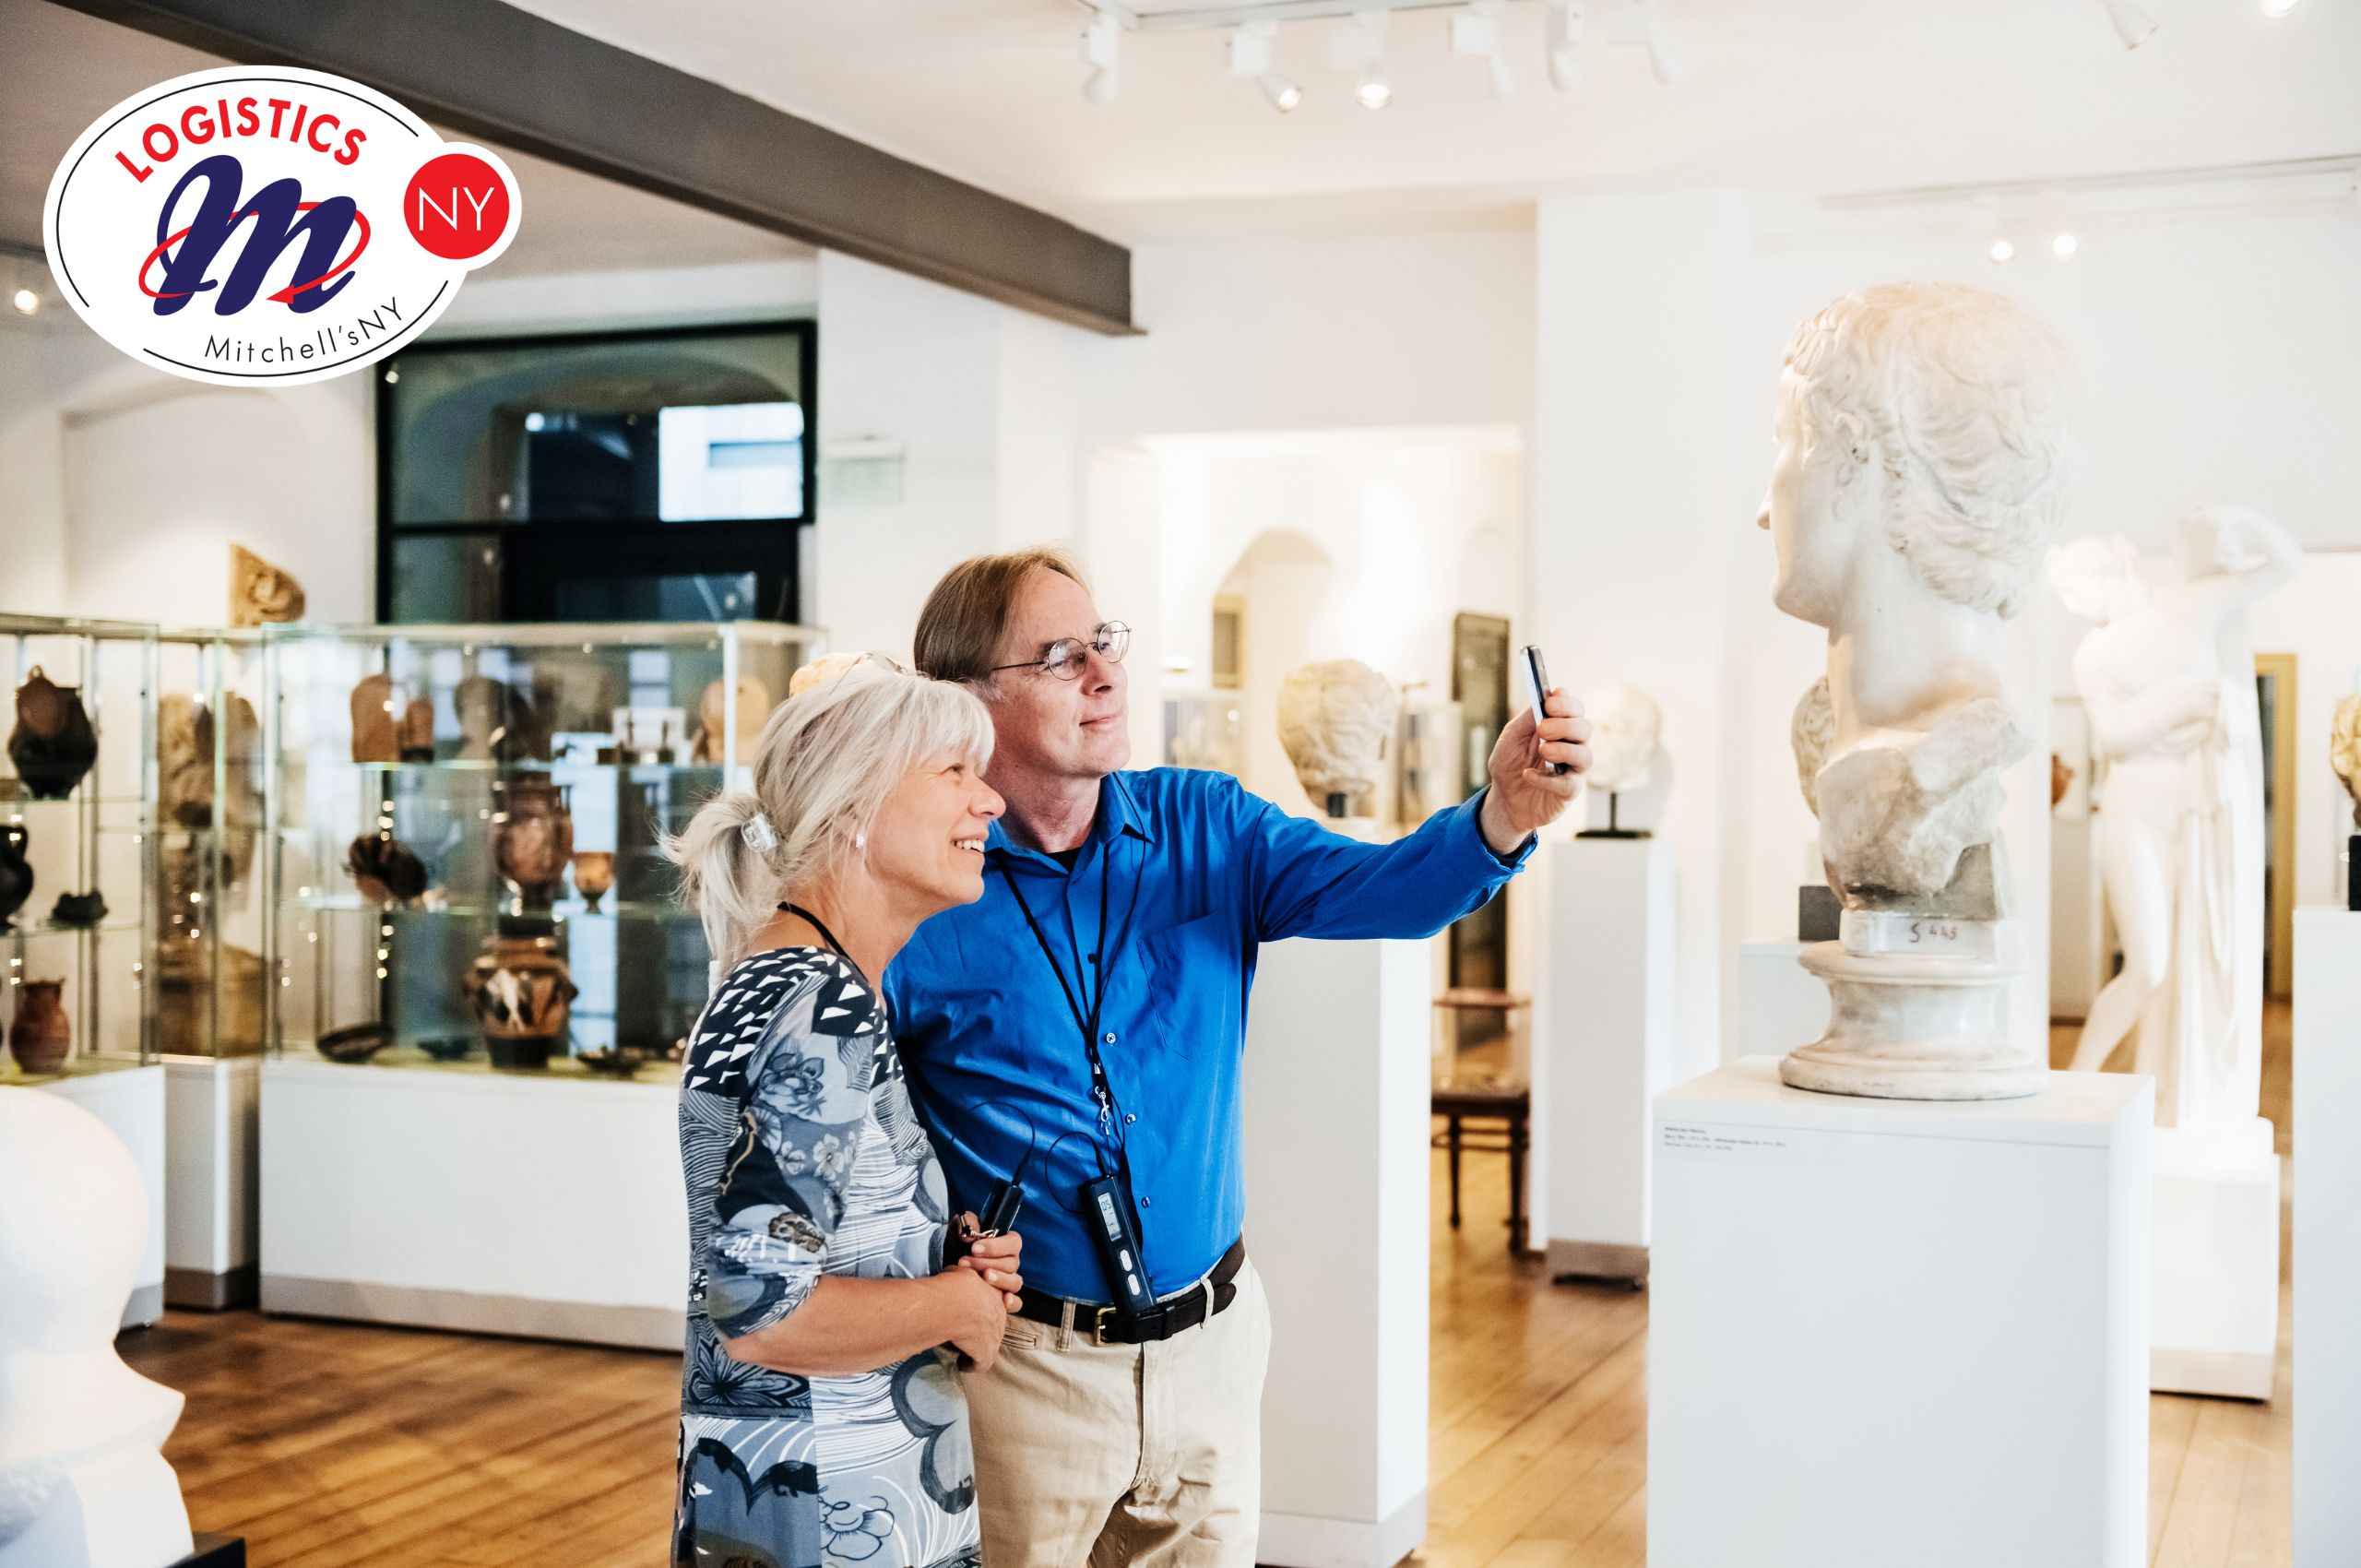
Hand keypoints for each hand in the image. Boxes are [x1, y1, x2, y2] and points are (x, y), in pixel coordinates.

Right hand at [940, 1265, 1012, 1373]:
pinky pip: (981, 1363)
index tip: (976, 1312)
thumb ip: (962, 1275)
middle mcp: (999, 1313)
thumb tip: (957, 1272)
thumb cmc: (952, 1284)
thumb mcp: (959, 1271)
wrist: (955, 1302)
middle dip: (986, 1327)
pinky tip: (962, 1365)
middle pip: (997, 1323)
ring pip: (991, 1343)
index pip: (999, 1301)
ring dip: (979, 1348)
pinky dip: (971, 1365)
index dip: (988, 1307)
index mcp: (994, 1293)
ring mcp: (995, 1333)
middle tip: (971, 1331)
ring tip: (966, 1350)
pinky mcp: (986, 1352)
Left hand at [955, 1227, 1024, 1310]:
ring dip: (999, 1280)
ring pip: (1015, 1282)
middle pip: (1011, 1263)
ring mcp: (1008, 1281)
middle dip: (986, 1263)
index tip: (974, 1248)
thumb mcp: (959, 1228)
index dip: (996, 1246)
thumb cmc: (957, 1244)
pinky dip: (1013, 1302)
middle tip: (964, 1262)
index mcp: (1005, 1243)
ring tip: (983, 1278)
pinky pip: (1017, 1303)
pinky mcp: (1001, 1299)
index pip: (1013, 1242)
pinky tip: (1003, 1300)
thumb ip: (967, 1224)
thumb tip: (969, 1234)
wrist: (947, 1265)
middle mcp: (1010, 1263)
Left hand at [1480, 687, 1589, 852]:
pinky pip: (1569, 783)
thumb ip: (1528, 718)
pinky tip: (1528, 774)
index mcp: (1559, 727)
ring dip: (1563, 750)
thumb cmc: (1509, 765)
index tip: (1551, 702)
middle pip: (1585, 728)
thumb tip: (1547, 696)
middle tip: (1542, 729)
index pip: (1575, 709)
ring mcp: (1573, 768)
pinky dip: (1547, 778)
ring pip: (1585, 754)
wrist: (1504, 799)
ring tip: (1542, 750)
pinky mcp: (1570, 791)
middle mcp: (1572, 745)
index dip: (1567, 704)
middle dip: (1564, 725)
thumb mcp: (1511, 738)